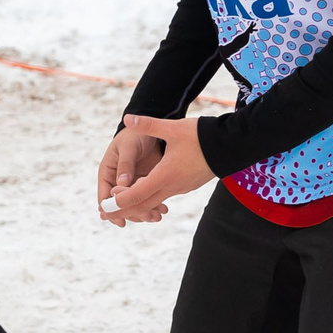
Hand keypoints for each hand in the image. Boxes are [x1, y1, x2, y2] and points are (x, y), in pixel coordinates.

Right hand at [94, 122, 166, 223]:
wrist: (151, 130)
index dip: (110, 210)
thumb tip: (122, 184)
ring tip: (157, 216)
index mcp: (107, 172)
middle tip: (147, 217)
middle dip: (133, 213)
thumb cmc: (134, 135)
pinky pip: (148, 198)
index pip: (104, 196)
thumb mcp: (128, 147)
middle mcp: (118, 182)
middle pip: (121, 204)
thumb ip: (125, 165)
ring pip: (135, 204)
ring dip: (145, 212)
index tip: (120, 221)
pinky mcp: (146, 183)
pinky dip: (155, 205)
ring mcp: (132, 184)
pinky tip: (164, 209)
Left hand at [100, 114, 215, 225]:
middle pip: (142, 205)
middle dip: (123, 210)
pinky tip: (142, 196)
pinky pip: (163, 197)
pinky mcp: (186, 186)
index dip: (118, 201)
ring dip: (136, 206)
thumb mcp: (172, 128)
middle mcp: (171, 186)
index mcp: (164, 176)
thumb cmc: (201, 137)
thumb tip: (127, 118)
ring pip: (153, 203)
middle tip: (104, 214)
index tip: (104, 205)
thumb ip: (148, 124)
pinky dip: (150, 200)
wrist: (229, 146)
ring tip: (119, 207)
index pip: (136, 195)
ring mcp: (180, 188)